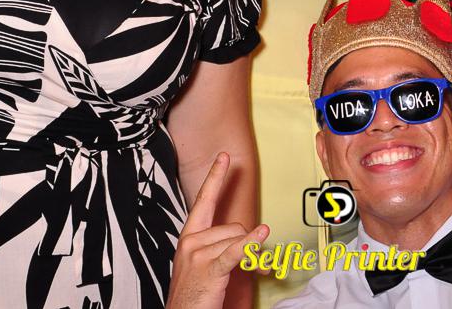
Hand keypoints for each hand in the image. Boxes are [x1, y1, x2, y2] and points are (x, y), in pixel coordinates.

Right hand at [166, 152, 267, 308]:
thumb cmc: (195, 295)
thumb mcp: (207, 263)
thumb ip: (226, 245)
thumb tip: (254, 237)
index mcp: (189, 236)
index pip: (204, 200)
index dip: (215, 177)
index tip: (224, 157)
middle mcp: (191, 241)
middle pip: (233, 226)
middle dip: (250, 243)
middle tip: (258, 265)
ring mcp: (197, 254)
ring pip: (238, 240)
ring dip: (254, 257)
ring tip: (258, 273)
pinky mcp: (209, 269)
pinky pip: (235, 251)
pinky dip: (251, 244)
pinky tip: (262, 233)